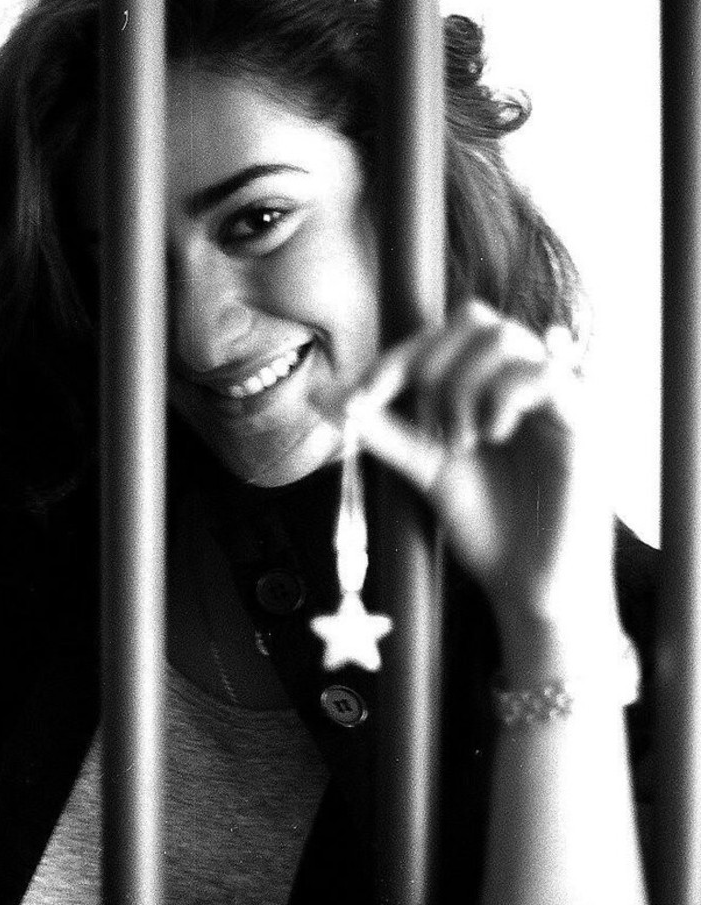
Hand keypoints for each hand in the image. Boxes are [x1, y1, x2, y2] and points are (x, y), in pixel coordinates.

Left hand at [320, 300, 616, 636]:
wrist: (530, 586)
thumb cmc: (488, 527)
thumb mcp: (422, 467)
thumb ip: (380, 428)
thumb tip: (322, 396)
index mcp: (488, 385)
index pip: (442, 333)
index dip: (395, 356)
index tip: (360, 399)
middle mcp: (522, 381)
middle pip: (473, 319)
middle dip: (428, 364)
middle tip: (422, 425)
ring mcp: (555, 396)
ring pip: (505, 337)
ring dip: (464, 385)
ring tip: (459, 441)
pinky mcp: (582, 420)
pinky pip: (546, 372)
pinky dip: (504, 396)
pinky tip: (491, 436)